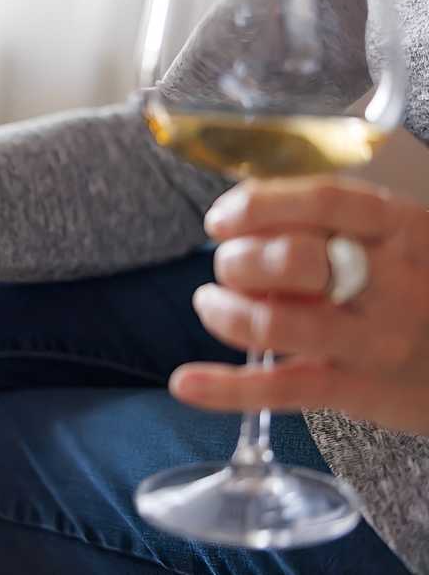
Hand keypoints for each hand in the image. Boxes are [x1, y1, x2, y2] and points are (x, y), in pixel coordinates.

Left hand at [171, 176, 428, 434]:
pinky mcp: (358, 389)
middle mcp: (394, 282)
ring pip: (277, 323)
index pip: (324, 201)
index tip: (221, 218)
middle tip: (228, 267)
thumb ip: (331, 222)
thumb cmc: (418, 288)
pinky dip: (225, 388)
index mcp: (402, 229)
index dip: (259, 205)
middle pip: (295, 259)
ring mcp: (376, 339)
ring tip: (211, 304)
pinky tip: (186, 383)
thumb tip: (243, 209)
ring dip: (225, 312)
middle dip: (239, 260)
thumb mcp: (396, 240)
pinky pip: (281, 388)